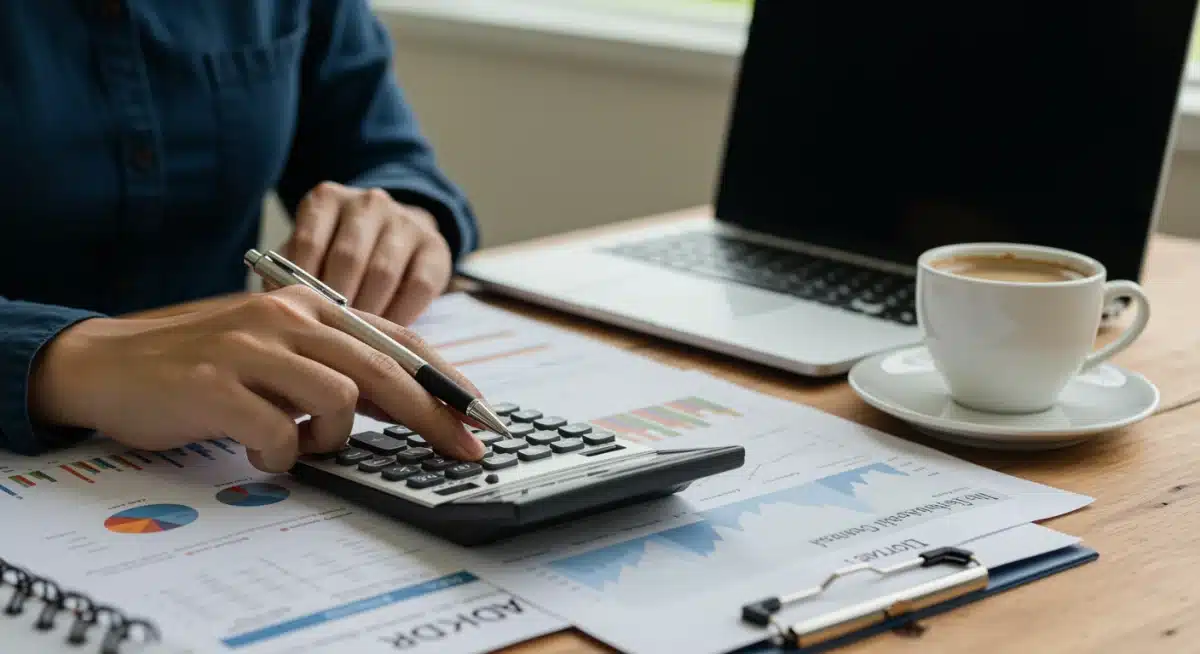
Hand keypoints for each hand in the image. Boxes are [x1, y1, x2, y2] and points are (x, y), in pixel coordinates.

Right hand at [28, 286, 486, 472]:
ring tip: (304, 447)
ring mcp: (250, 347)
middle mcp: (286, 317)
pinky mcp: (214, 384)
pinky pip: (280, 432)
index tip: (481, 416)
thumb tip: (408, 404)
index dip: (446, 379)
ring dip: (335, 439)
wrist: (108, 362)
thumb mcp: (279, 352)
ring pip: (340, 398)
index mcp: (310, 306)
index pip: (398, 339)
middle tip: (460, 452)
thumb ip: (336, 368)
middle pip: (385, 368)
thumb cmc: (204, 364)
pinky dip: (283, 457)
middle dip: (432, 416)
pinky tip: (263, 455)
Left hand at [280, 181, 452, 325]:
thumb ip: (291, 273)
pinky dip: (401, 314)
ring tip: (356, 339)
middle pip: (348, 258)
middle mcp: (368, 202)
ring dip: (368, 312)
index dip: (302, 286)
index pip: (308, 242)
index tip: (300, 318)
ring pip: (383, 273)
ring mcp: (405, 221)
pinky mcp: (435, 246)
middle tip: (328, 336)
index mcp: (327, 199)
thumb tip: (278, 306)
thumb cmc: (337, 253)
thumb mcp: (309, 252)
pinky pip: (417, 286)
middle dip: (337, 304)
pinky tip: (387, 331)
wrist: (393, 234)